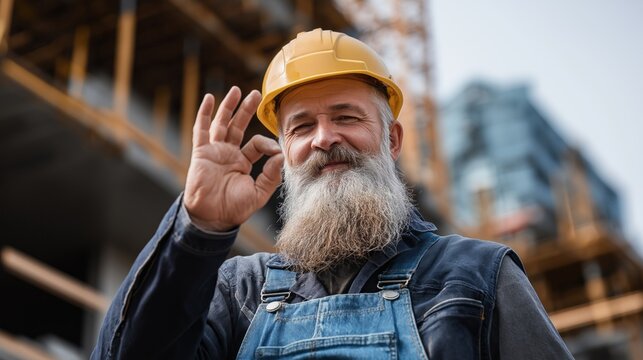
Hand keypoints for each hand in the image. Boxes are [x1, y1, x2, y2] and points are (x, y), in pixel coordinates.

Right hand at [184, 87, 283, 231]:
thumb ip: (271, 176)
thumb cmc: (234, 209)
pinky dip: (205, 114)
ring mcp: (215, 151)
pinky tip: (210, 98)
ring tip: (237, 90)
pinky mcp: (202, 152)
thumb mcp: (259, 194)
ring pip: (222, 124)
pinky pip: (202, 129)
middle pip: (239, 126)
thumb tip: (280, 156)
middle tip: (257, 94)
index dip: (267, 144)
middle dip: (247, 109)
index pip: (257, 144)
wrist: (212, 217)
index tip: (275, 152)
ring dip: (229, 106)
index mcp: (244, 162)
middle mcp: (229, 154)